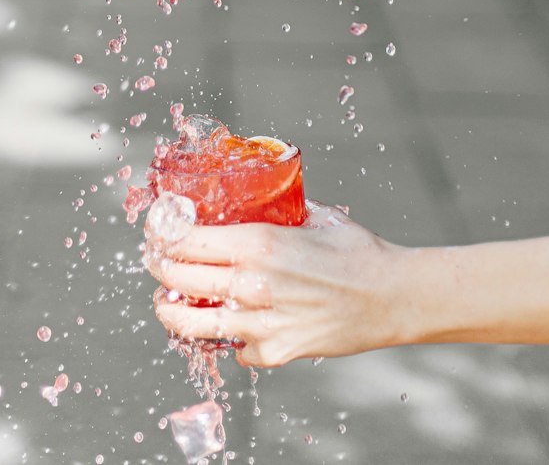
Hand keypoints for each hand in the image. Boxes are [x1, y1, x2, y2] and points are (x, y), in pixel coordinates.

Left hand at [145, 201, 402, 366]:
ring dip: (173, 314)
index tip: (156, 233)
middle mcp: (252, 283)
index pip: (185, 240)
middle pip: (176, 281)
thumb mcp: (312, 215)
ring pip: (191, 326)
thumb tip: (255, 196)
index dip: (162, 236)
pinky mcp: (275, 352)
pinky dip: (230, 338)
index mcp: (258, 242)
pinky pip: (235, 349)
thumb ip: (277, 208)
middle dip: (159, 270)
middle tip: (157, 264)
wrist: (392, 296)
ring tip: (168, 306)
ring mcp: (260, 323)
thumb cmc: (356, 251)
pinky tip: (233, 325)